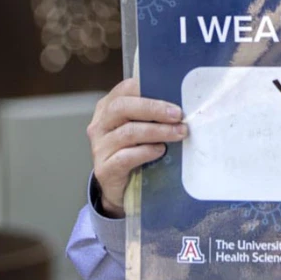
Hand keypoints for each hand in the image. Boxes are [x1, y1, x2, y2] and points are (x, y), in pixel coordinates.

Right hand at [87, 78, 186, 217]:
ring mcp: (99, 147)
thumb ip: (152, 115)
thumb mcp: (141, 128)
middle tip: (178, 115)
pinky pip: (125, 157)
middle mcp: (100, 125)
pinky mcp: (104, 169)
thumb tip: (181, 105)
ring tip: (178, 133)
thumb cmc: (135, 152)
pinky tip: (160, 151)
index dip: (148, 89)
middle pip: (122, 107)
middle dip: (153, 109)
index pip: (124, 89)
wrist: (122, 190)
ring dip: (158, 131)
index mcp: (108, 108)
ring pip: (128, 132)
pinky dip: (146, 152)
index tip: (172, 97)